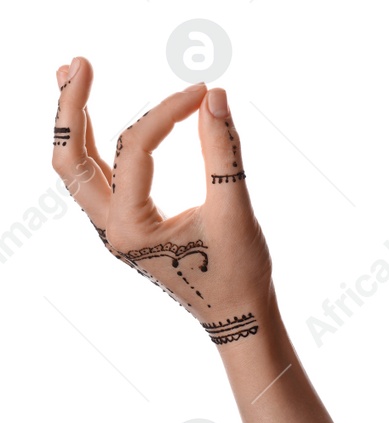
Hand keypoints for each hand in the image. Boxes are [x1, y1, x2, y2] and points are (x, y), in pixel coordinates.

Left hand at [51, 57, 271, 339]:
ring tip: (71, 76)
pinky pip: (96, 175)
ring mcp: (113, 225)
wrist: (237, 314)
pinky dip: (91, 143)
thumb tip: (214, 97)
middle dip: (71, 108)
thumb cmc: (238, 272)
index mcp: (129, 228)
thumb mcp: (234, 210)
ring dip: (73, 123)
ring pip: (77, 166)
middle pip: (71, 158)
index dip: (168, 112)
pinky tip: (91, 117)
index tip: (202, 92)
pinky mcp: (126, 222)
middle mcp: (110, 227)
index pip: (137, 149)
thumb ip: (223, 152)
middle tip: (78, 63)